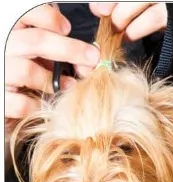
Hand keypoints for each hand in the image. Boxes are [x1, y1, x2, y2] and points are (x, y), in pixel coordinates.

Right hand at [5, 5, 98, 133]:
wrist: (6, 97)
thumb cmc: (24, 73)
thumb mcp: (37, 53)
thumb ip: (56, 48)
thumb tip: (89, 55)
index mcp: (9, 32)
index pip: (25, 14)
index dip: (47, 17)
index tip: (67, 28)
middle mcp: (1, 48)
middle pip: (35, 41)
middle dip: (69, 49)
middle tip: (92, 57)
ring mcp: (0, 74)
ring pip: (28, 71)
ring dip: (54, 81)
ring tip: (70, 85)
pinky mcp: (1, 101)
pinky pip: (22, 103)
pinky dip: (39, 105)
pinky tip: (46, 103)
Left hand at [89, 3, 172, 50]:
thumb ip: (153, 14)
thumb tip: (122, 19)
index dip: (112, 0)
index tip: (99, 9)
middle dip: (113, 6)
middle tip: (106, 22)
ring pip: (138, 2)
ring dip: (124, 18)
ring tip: (119, 31)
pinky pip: (155, 16)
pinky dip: (140, 26)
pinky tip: (132, 34)